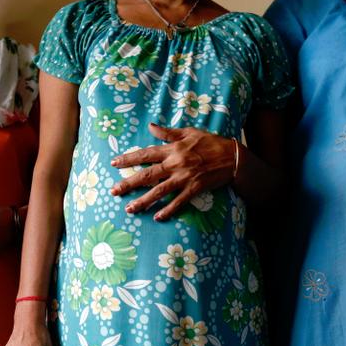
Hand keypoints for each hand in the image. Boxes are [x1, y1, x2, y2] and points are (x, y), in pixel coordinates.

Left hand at [110, 123, 235, 220]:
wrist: (232, 157)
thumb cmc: (211, 143)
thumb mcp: (189, 133)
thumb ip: (169, 133)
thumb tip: (151, 127)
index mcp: (172, 149)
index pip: (145, 154)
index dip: (129, 159)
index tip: (114, 164)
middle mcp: (175, 164)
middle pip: (147, 175)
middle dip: (129, 183)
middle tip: (114, 191)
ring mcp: (184, 178)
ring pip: (159, 191)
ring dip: (143, 201)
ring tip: (129, 209)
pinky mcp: (194, 189)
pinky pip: (178, 202)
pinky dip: (168, 210)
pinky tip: (157, 217)